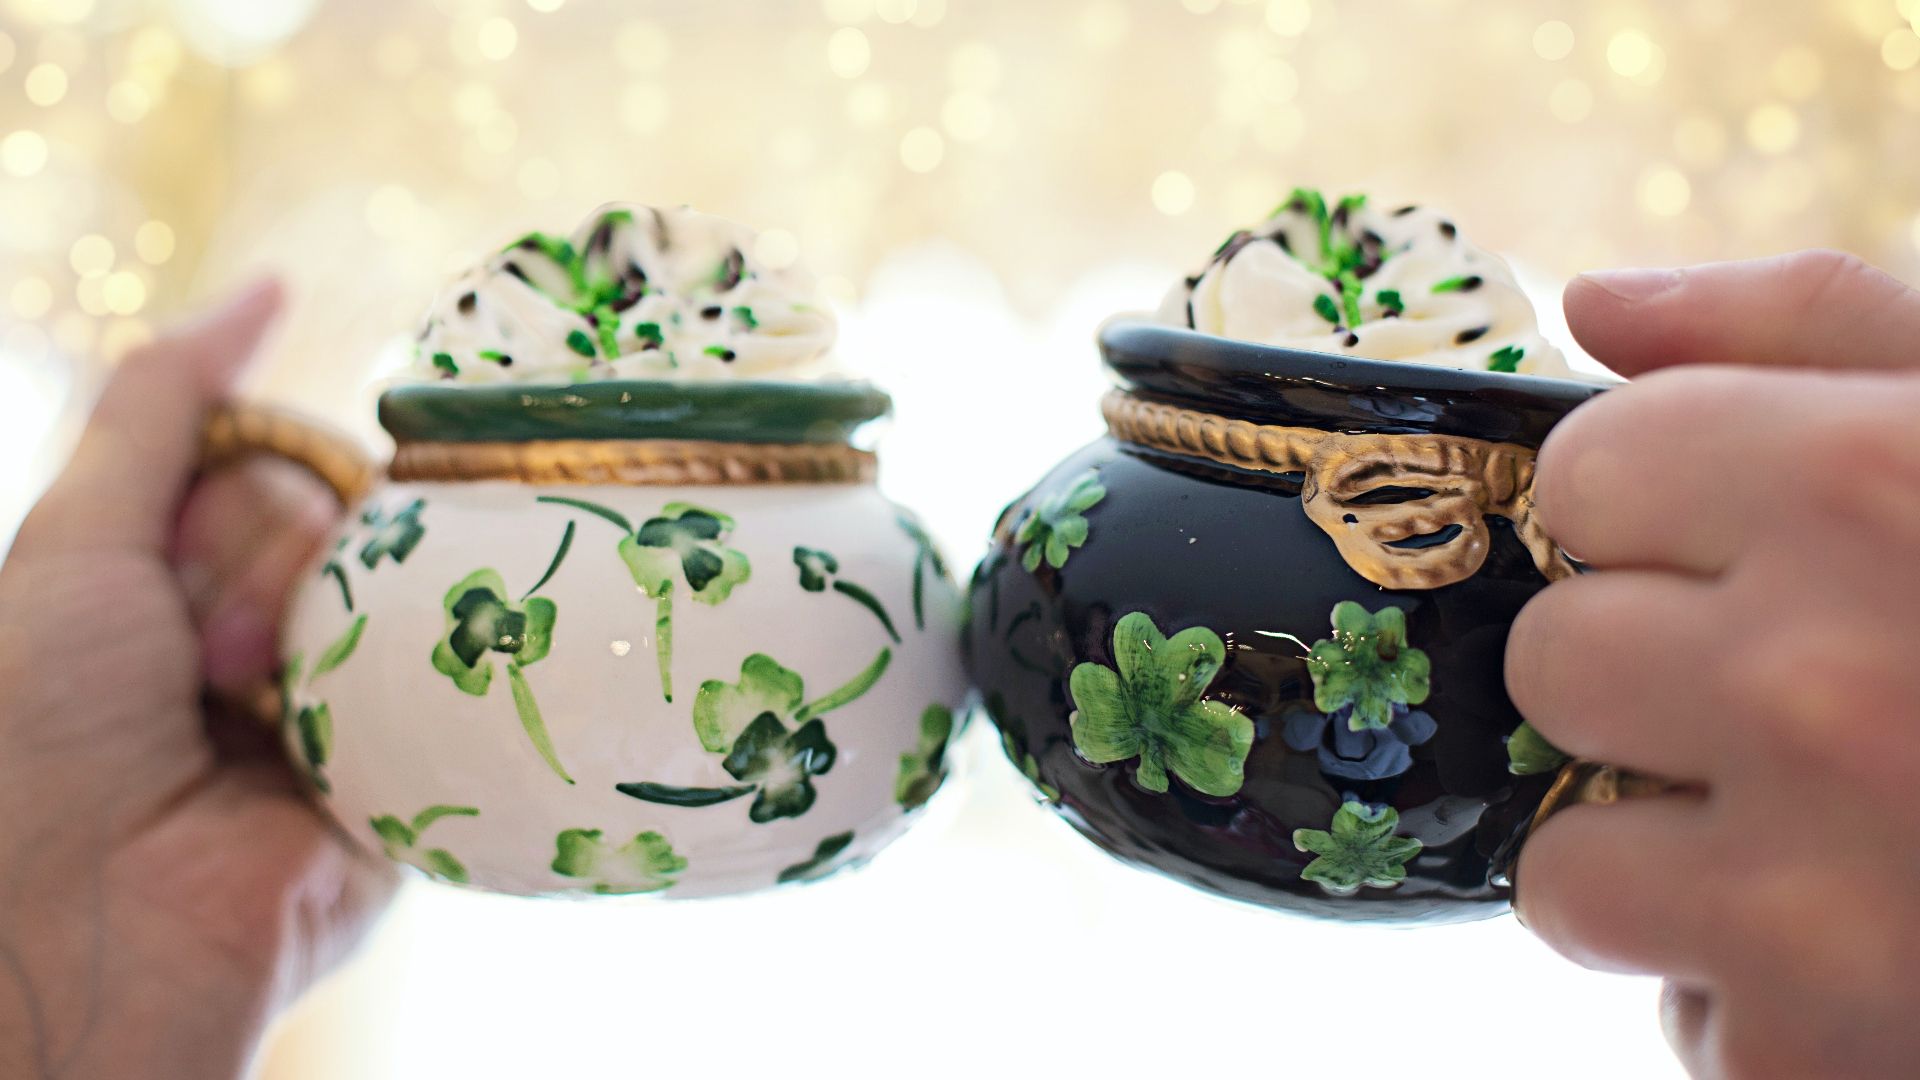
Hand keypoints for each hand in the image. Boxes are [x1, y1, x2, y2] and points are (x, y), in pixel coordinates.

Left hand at [0, 281, 394, 1079]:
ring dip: (313, 636)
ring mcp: (351, 707)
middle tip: (202, 659)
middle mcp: (283, 638)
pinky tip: (349, 717)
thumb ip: (165, 400)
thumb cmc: (35, 720)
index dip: (246, 493)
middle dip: (268, 570)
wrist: (74, 918)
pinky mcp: (413, 780)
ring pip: (400, 593)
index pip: (284, 471)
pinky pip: (455, 686)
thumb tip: (269, 283)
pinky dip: (405, 691)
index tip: (179, 563)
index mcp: (198, 584)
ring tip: (250, 707)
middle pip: (348, 524)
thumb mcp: (78, 534)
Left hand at [1509, 250, 1919, 1078]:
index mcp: (1863, 491)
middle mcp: (1817, 686)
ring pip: (1570, 871)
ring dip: (1681, 866)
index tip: (1748, 544)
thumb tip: (1598, 300)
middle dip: (1657, 684)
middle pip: (1556, 663)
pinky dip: (1773, 1007)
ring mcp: (1818, 895)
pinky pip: (1694, 1023)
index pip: (1586, 476)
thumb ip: (1810, 331)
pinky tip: (1900, 960)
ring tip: (1836, 846)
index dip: (1665, 513)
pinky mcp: (1827, 1056)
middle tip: (1803, 705)